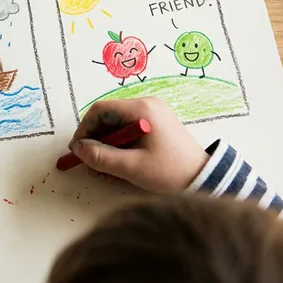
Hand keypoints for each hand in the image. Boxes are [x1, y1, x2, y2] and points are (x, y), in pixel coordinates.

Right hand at [68, 97, 208, 193]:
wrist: (204, 178)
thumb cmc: (170, 172)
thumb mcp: (130, 167)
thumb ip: (100, 157)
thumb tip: (78, 149)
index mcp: (141, 110)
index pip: (100, 110)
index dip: (84, 129)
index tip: (78, 149)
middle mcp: (146, 104)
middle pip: (107, 116)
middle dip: (96, 139)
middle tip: (91, 160)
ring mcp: (152, 112)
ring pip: (116, 123)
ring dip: (107, 143)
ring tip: (107, 165)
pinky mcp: (155, 122)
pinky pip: (128, 128)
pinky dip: (119, 143)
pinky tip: (121, 161)